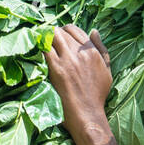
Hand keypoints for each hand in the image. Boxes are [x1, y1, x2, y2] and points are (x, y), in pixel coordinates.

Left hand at [44, 24, 113, 144]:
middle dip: (55, 33)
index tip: (61, 36)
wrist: (87, 114)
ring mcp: (67, 60)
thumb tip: (94, 31)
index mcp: (92, 52)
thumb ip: (102, 50)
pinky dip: (39, 46)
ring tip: (41, 42)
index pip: (75, 30)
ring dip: (45, 36)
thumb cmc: (97, 96)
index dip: (66, 30)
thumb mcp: (107, 71)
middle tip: (49, 40)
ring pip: (52, 36)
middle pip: (62, 32)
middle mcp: (79, 52)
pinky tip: (36, 49)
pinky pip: (44, 48)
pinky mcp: (55, 68)